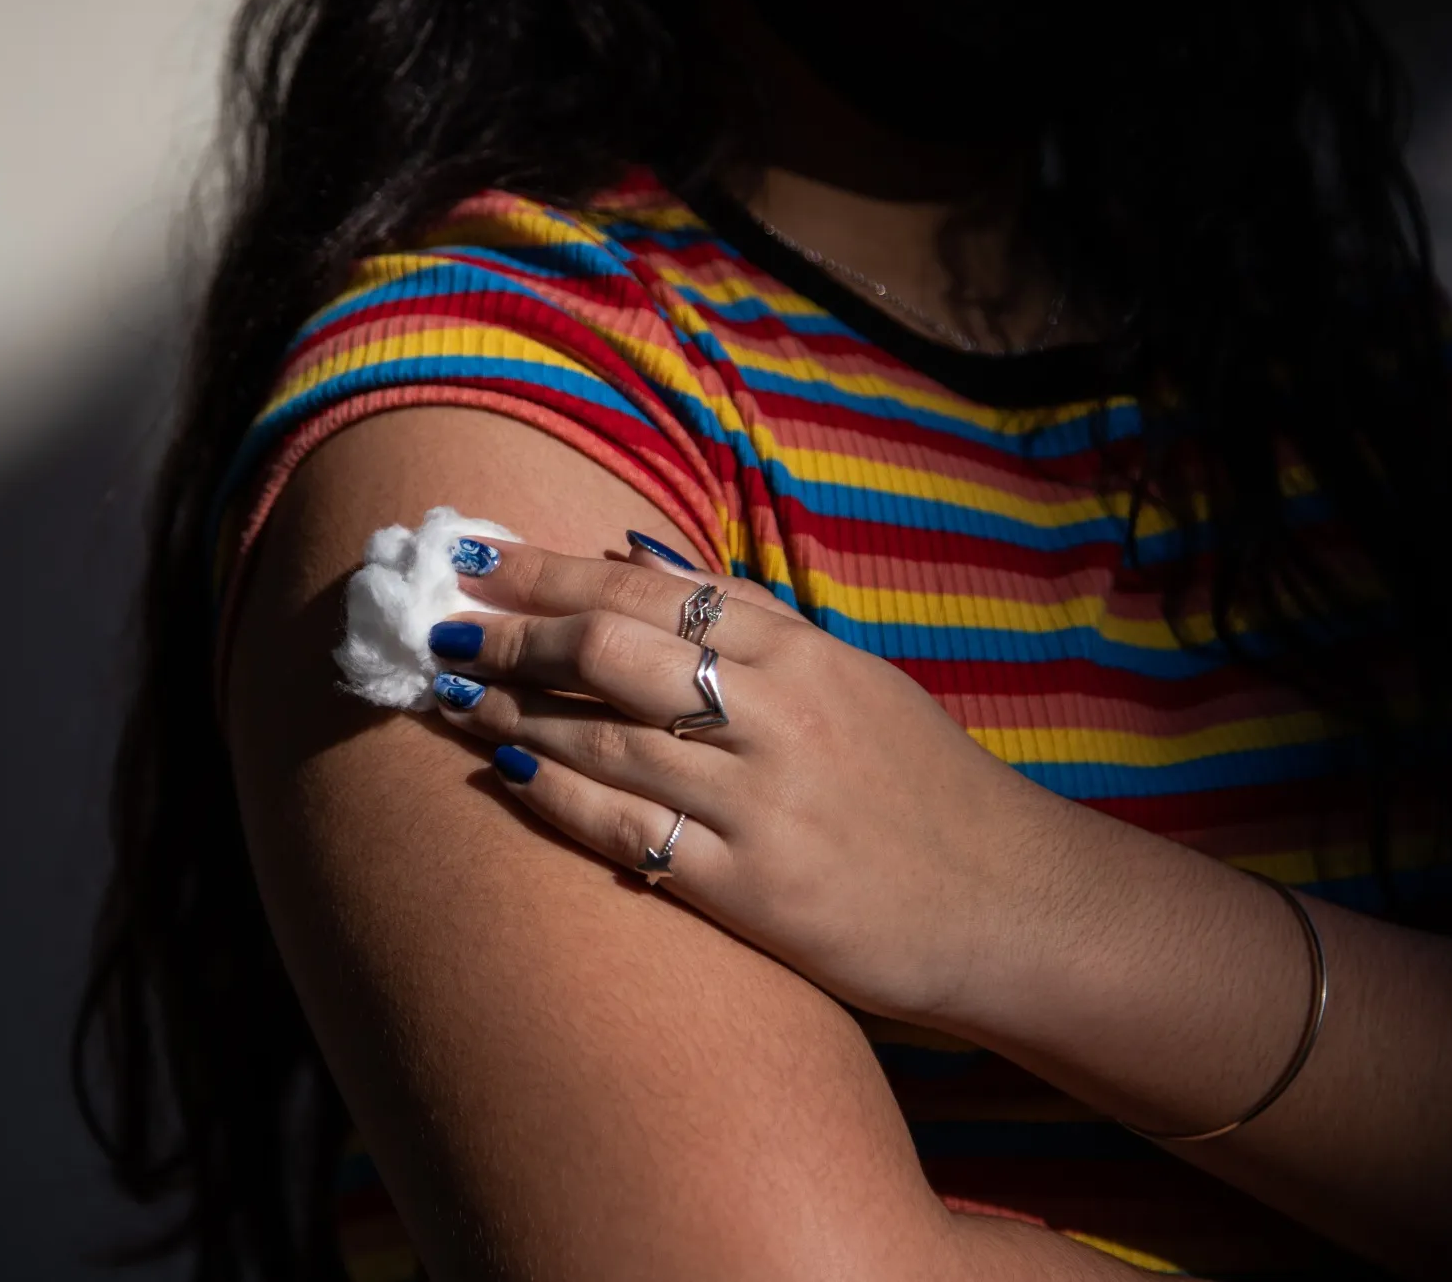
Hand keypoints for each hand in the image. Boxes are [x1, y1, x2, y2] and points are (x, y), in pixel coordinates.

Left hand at [427, 535, 1079, 1024]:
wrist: (1009, 904)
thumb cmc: (916, 783)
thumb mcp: (847, 675)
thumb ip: (746, 615)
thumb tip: (631, 548)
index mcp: (803, 652)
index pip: (651, 587)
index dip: (549, 568)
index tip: (475, 554)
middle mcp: (778, 714)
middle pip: (613, 648)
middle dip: (514, 631)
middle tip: (442, 626)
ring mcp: (764, 802)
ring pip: (606, 737)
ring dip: (513, 710)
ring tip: (449, 694)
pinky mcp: (754, 889)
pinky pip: (630, 831)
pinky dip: (561, 796)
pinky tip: (508, 771)